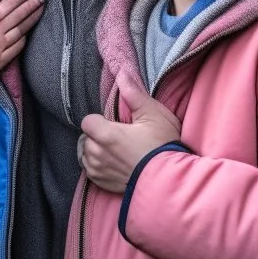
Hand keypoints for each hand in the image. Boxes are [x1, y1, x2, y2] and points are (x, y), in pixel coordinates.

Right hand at [0, 0, 43, 101]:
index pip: (4, 0)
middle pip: (17, 12)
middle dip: (29, 0)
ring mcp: (0, 48)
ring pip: (22, 28)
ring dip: (33, 15)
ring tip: (40, 6)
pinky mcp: (2, 62)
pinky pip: (18, 45)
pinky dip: (25, 35)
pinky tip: (28, 29)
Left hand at [78, 72, 180, 193]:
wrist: (170, 180)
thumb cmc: (162, 145)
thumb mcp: (152, 114)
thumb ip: (133, 93)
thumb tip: (121, 73)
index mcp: (106, 135)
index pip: (87, 121)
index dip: (99, 120)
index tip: (113, 123)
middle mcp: (98, 154)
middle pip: (87, 138)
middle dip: (98, 135)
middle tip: (118, 136)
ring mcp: (99, 172)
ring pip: (87, 155)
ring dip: (96, 151)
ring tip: (116, 150)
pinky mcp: (103, 185)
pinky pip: (91, 172)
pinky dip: (98, 166)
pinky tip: (114, 163)